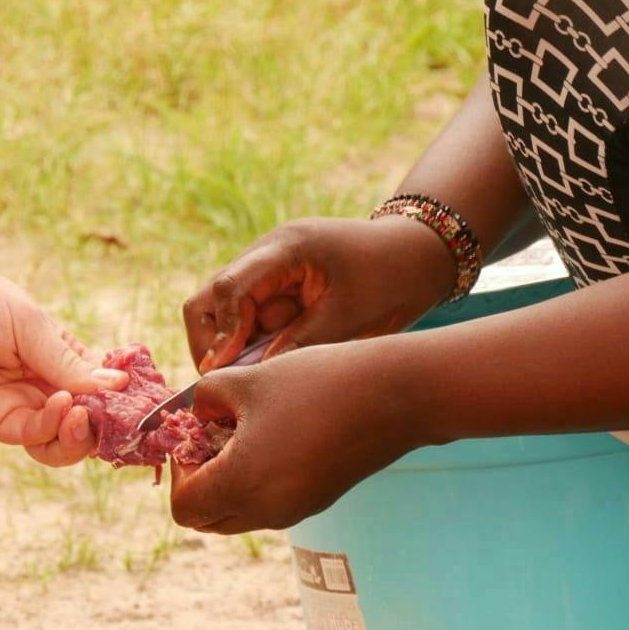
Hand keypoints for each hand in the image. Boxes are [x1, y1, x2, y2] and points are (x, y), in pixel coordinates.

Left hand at [0, 249, 125, 464]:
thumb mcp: (29, 324)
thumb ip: (70, 362)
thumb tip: (117, 386)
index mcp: (58, 350)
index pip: (102, 382)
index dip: (123, 394)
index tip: (144, 398)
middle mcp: (43, 382)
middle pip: (90, 417)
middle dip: (109, 421)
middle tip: (121, 417)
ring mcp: (20, 404)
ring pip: (68, 438)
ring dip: (85, 434)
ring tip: (85, 415)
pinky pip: (38, 437)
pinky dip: (56, 428)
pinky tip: (61, 406)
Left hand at [168, 340, 422, 533]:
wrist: (397, 395)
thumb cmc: (318, 382)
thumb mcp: (246, 379)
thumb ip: (202, 399)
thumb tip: (192, 414)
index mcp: (241, 485)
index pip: (184, 508)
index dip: (179, 472)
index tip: (196, 434)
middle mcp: (266, 511)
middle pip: (207, 519)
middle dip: (199, 482)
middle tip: (214, 436)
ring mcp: (294, 512)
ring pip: (238, 514)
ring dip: (228, 481)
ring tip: (246, 431)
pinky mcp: (316, 502)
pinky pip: (269, 505)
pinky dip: (258, 481)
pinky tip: (276, 436)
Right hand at [182, 215, 453, 372]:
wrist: (418, 256)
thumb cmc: (390, 278)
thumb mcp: (348, 316)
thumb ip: (299, 343)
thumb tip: (252, 376)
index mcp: (284, 249)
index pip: (228, 289)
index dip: (222, 334)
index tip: (222, 371)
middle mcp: (265, 256)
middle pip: (209, 298)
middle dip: (212, 342)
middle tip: (227, 380)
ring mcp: (267, 273)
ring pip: (223, 315)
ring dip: (235, 347)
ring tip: (261, 373)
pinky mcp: (276, 291)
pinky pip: (250, 322)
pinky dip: (254, 346)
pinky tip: (274, 365)